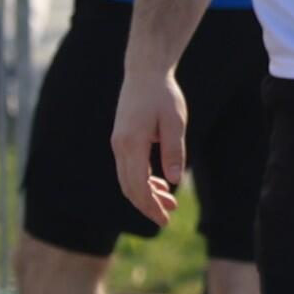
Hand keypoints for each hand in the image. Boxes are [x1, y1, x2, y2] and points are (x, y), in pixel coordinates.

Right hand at [110, 69, 191, 226]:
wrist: (145, 73)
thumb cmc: (163, 96)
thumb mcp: (175, 122)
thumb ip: (174, 151)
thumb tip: (174, 181)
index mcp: (132, 143)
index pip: (138, 185)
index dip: (150, 205)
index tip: (164, 220)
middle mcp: (120, 146)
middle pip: (130, 187)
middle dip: (147, 206)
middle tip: (166, 219)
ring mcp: (118, 144)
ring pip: (128, 179)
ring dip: (146, 194)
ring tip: (169, 204)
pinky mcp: (122, 141)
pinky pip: (129, 168)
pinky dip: (143, 181)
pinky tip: (160, 185)